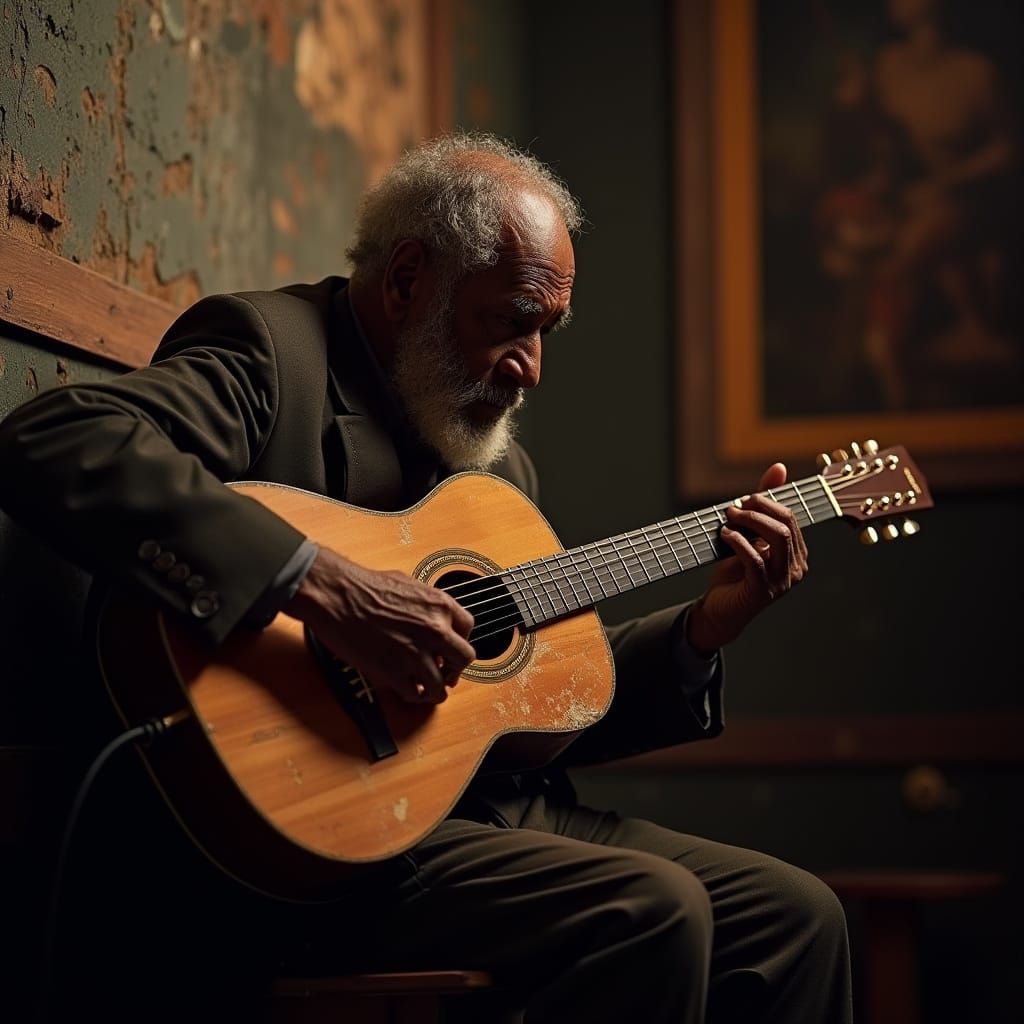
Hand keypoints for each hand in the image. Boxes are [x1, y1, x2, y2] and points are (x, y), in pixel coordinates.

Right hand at [285, 547, 475, 703]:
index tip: (450, 649)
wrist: (338, 595)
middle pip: (464, 659)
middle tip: (446, 673)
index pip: (468, 628)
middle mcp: (435, 629)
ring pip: (441, 685)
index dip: (459, 640)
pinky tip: (408, 690)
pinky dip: (414, 695)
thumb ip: (426, 605)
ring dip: (436, 689)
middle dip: (455, 668)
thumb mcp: (408, 584)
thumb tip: (430, 618)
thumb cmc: (364, 585)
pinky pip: (415, 693)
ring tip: (428, 689)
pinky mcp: (395, 672)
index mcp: (440, 605)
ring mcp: (416, 653)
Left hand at [687, 463, 807, 654]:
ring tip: (728, 519)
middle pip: (785, 525)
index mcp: (797, 554)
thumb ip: (763, 505)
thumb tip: (779, 467)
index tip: (743, 499)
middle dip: (758, 510)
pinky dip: (738, 542)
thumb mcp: (749, 535)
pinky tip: (725, 535)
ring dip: (749, 522)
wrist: (720, 609)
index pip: (790, 518)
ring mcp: (782, 582)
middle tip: (733, 507)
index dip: (766, 503)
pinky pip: (755, 559)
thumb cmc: (735, 571)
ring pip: (776, 539)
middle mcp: (796, 568)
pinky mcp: (763, 591)